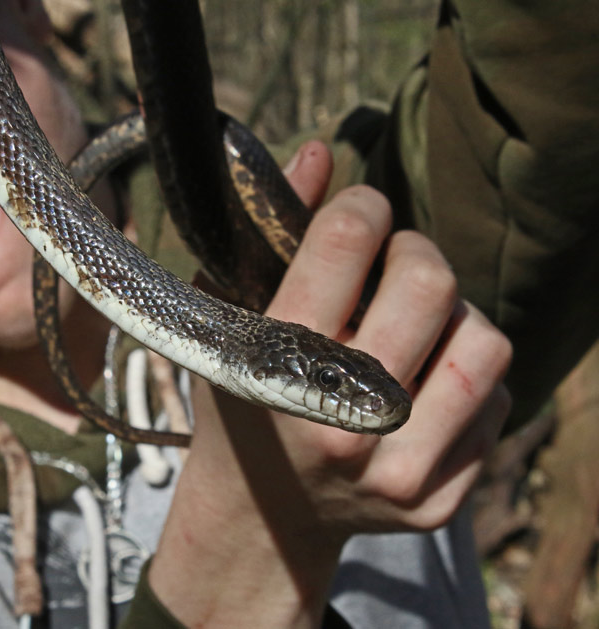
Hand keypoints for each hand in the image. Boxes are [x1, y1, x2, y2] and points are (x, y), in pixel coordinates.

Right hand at [148, 142, 511, 627]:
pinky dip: (465, 372)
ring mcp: (398, 471)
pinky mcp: (439, 503)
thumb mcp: (225, 322)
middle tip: (391, 264)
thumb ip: (263, 234)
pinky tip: (422, 381)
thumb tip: (321, 149)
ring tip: (414, 324)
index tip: (358, 211)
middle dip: (413, 251)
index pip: (343, 241)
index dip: (360, 205)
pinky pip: (497, 398)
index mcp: (278, 368)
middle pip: (430, 281)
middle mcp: (343, 423)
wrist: (262, 516)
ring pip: (485, 339)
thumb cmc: (237, 406)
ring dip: (452, 314)